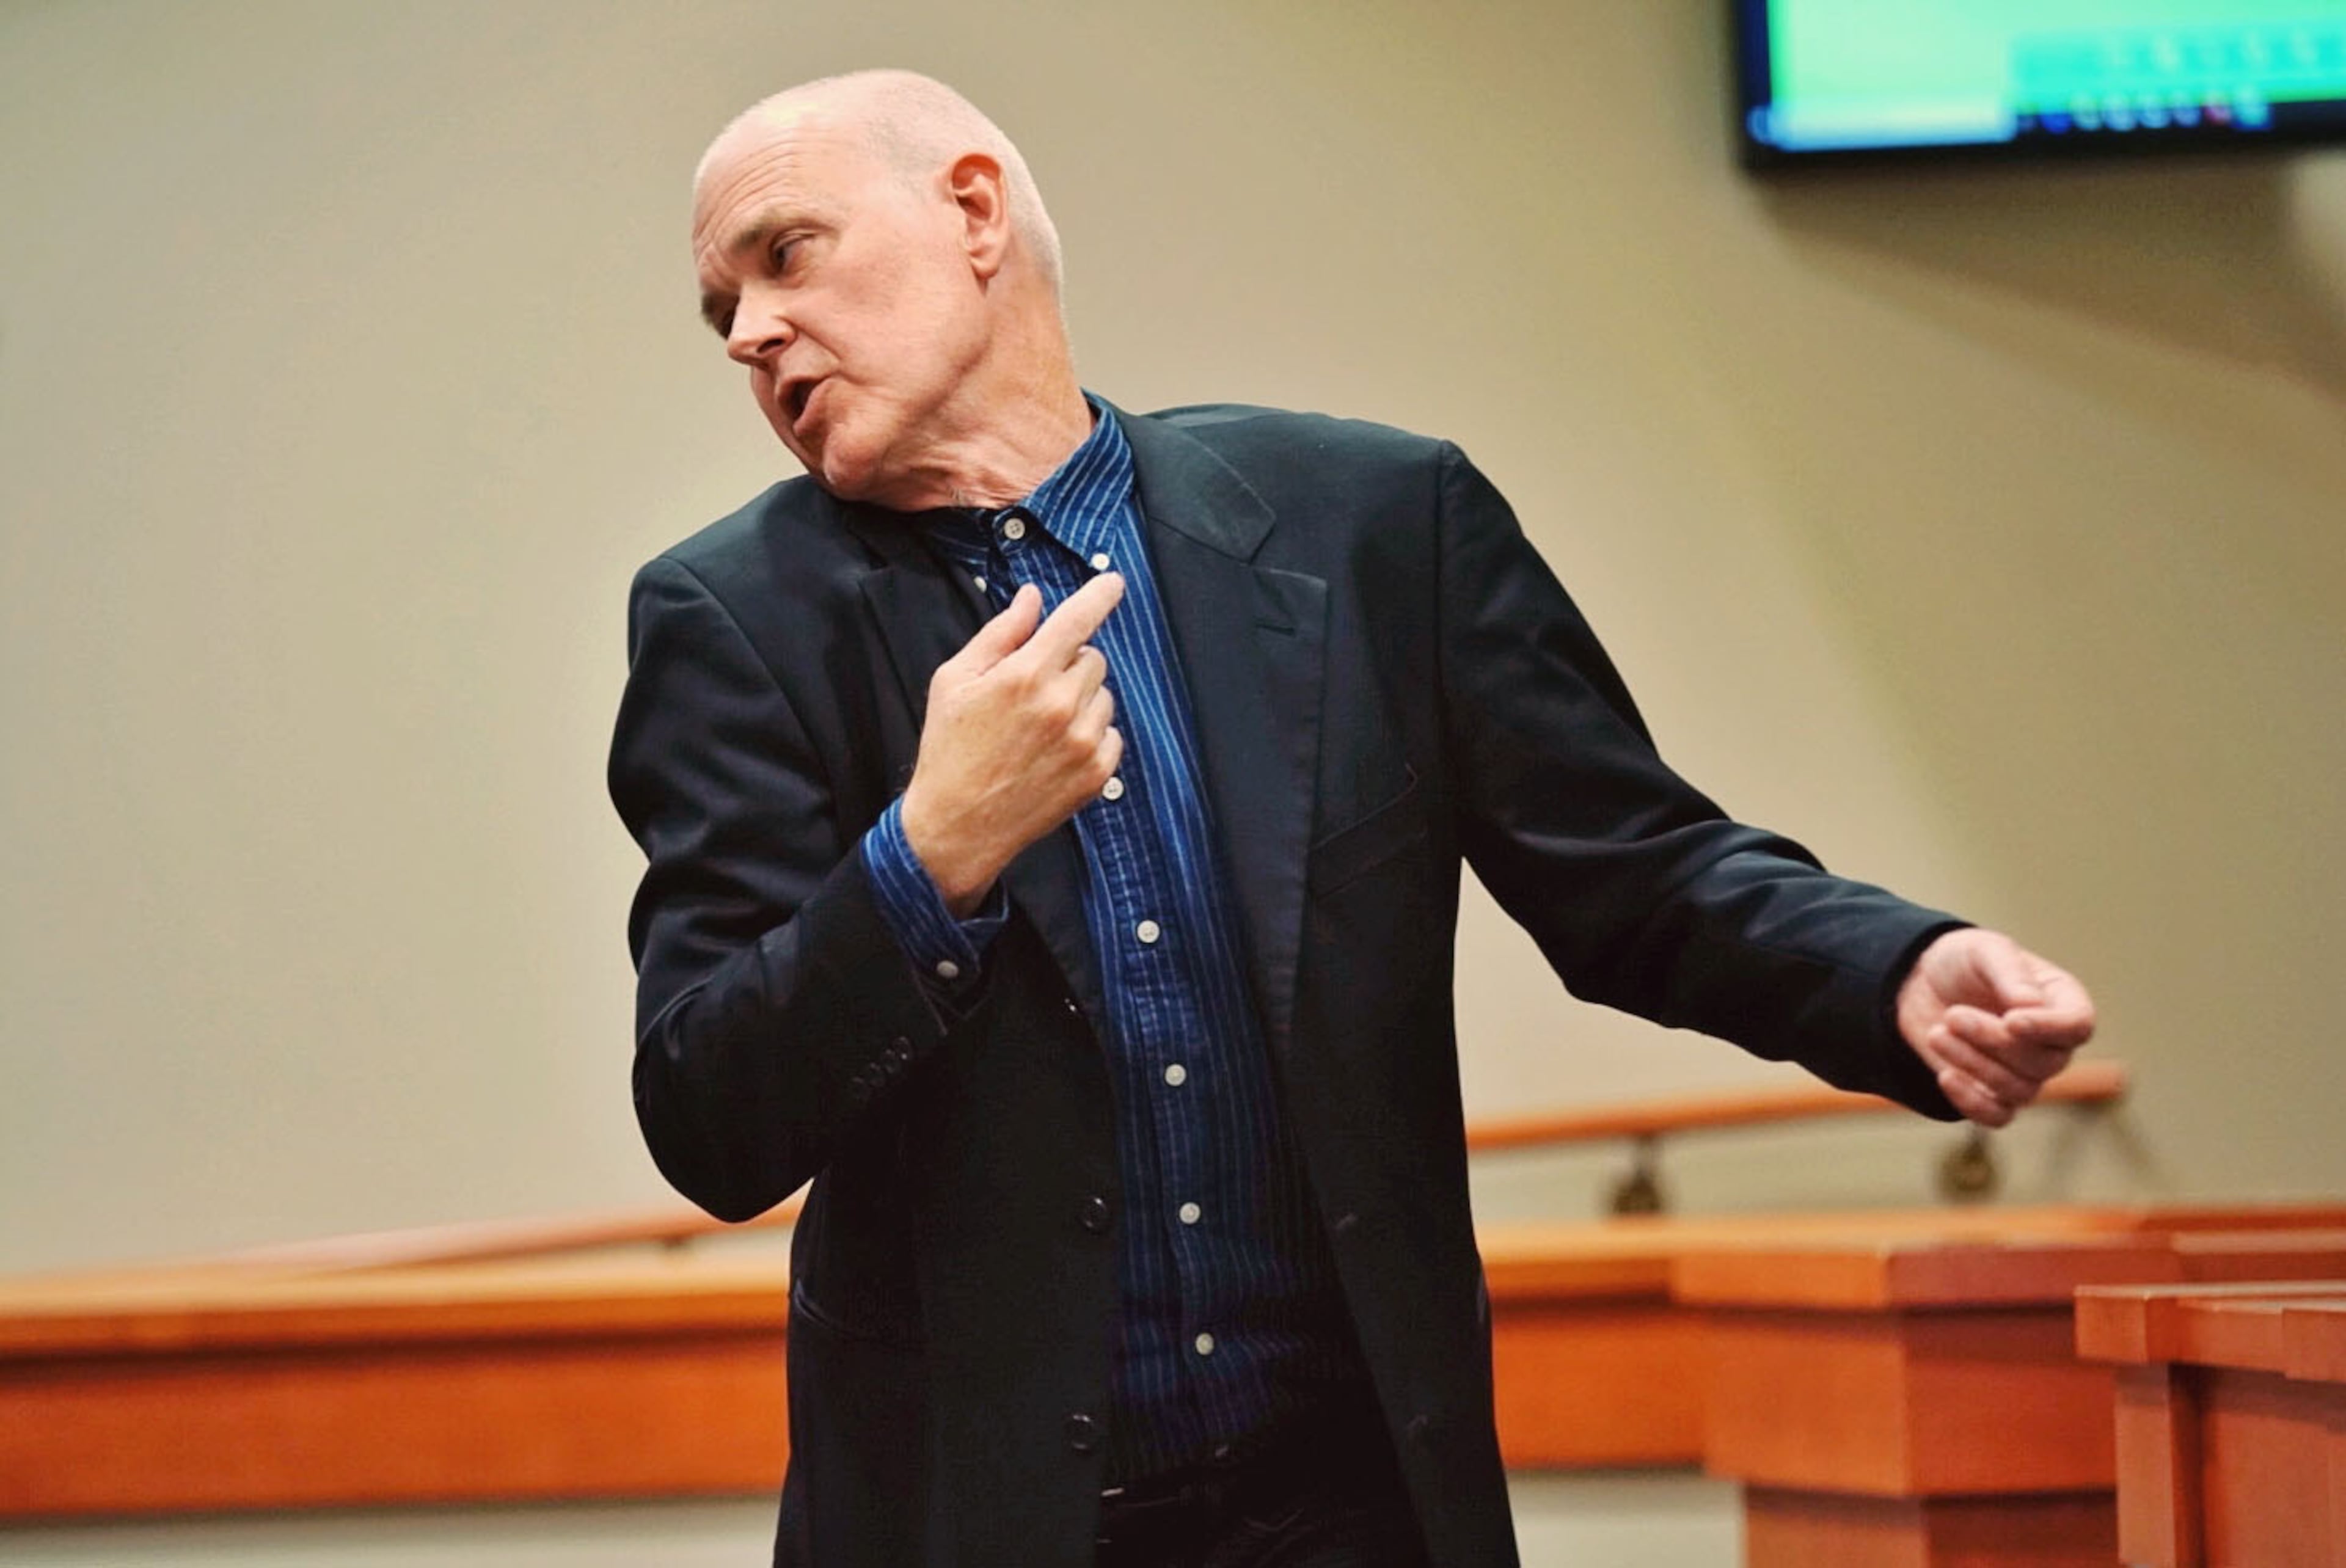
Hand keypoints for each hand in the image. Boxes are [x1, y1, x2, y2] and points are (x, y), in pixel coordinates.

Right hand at [900, 575, 1125, 915]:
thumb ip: (1001, 634)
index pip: (1078, 619)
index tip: (1114, 583)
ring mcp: (1084, 742)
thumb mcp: (956, 680)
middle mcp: (1063, 704)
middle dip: (1069, 663)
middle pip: (1093, 658)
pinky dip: (1091, 735)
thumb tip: (1033, 598)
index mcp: (1026, 674)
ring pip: (1104, 696)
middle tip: (1033, 689)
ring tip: (1040, 726)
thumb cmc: (949, 748)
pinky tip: (1055, 751)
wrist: (957, 825)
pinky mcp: (1097, 774)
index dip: (1099, 595)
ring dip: (1081, 700)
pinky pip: (1112, 734)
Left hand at [1896, 929, 2096, 1127]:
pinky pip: (1998, 1116)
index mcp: (2062, 1000)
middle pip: (2044, 1063)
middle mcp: (2052, 1042)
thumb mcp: (1984, 950)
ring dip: (1974, 1064)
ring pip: (2019, 1089)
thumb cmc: (1963, 961)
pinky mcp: (1993, 1093)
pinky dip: (1972, 1102)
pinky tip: (1945, 1076)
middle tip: (1953, 1015)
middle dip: (1994, 1042)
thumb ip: (2009, 973)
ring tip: (1937, 1033)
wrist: (1921, 983)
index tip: (2011, 1020)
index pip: (2077, 1026)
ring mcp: (2025, 1072)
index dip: (2050, 1028)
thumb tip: (2030, 1006)